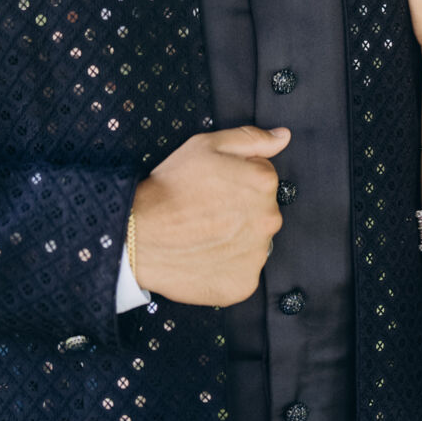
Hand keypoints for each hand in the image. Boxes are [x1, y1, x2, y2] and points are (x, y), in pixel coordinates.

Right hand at [131, 124, 288, 305]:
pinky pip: (243, 272)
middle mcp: (269, 219)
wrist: (138, 235)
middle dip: (241, 211)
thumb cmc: (170, 187)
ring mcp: (258, 254)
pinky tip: (205, 257)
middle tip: (207, 212)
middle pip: (262, 212)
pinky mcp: (244, 283)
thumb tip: (282, 137)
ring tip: (203, 235)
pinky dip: (227, 267)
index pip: (264, 180)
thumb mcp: (207, 145)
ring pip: (254, 243)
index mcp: (264, 182)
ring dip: (236, 240)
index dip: (237, 182)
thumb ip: (251, 138)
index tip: (215, 188)